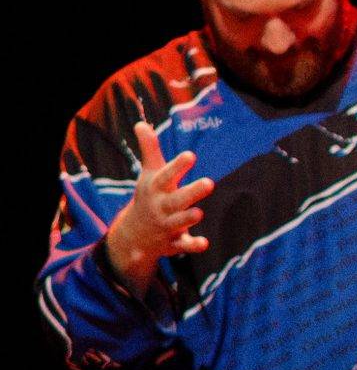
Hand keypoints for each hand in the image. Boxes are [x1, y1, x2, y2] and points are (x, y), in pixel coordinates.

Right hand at [106, 119, 214, 294]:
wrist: (133, 234)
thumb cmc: (148, 195)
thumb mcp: (149, 173)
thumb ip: (150, 149)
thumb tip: (141, 123)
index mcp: (156, 189)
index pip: (166, 175)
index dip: (178, 166)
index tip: (191, 155)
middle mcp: (161, 207)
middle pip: (176, 200)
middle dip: (191, 193)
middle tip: (210, 183)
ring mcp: (167, 226)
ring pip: (177, 222)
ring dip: (187, 219)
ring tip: (199, 212)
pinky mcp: (174, 242)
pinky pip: (183, 246)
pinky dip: (192, 245)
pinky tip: (204, 243)